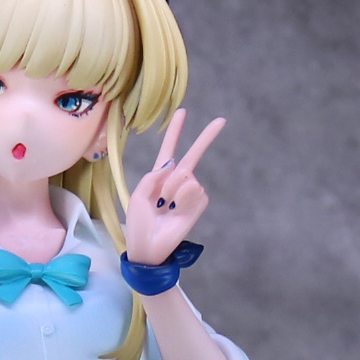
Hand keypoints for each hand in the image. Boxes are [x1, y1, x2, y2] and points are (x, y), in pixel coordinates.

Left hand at [125, 109, 225, 265]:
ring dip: (172, 189)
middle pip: (193, 155)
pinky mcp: (198, 203)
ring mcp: (189, 192)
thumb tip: (172, 165)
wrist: (148, 247)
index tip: (182, 112)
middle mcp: (176, 181)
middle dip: (206, 138)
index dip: (175, 132)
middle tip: (221, 120)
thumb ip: (152, 177)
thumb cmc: (139, 224)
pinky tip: (175, 210)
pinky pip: (194, 189)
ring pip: (186, 175)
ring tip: (165, 206)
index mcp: (159, 177)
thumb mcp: (138, 196)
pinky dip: (182, 198)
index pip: (169, 150)